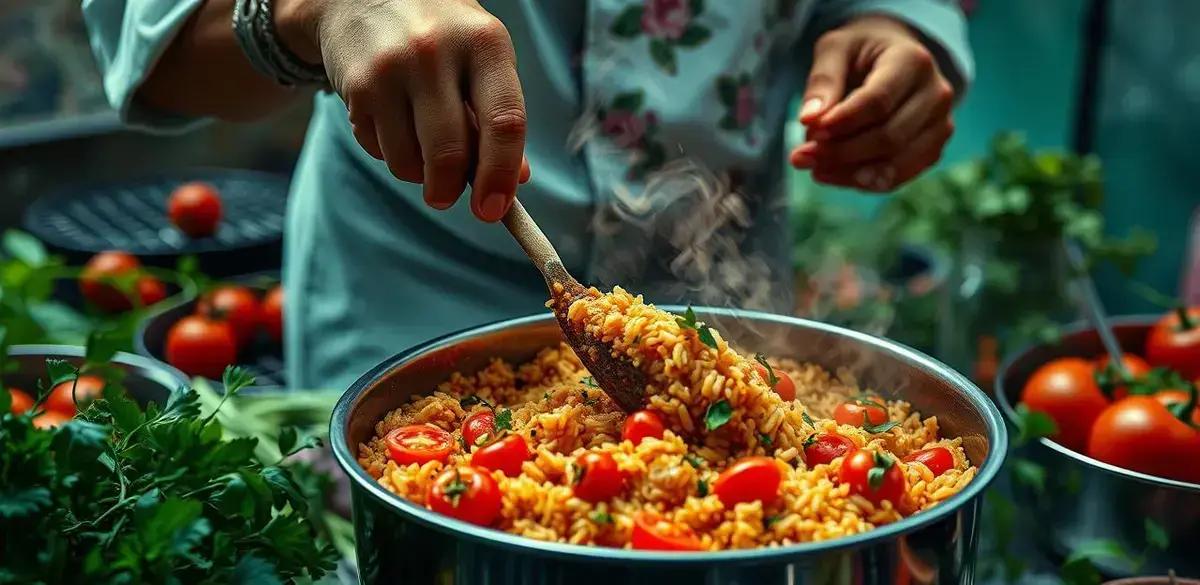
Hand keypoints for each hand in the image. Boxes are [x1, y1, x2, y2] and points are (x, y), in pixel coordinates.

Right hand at [277, 0, 530, 221]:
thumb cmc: (439, 34)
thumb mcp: (480, 58)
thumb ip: (499, 114)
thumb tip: (516, 179)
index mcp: (486, 42)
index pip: (505, 122)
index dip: (501, 175)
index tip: (493, 210)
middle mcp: (438, 51)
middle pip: (451, 153)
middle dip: (450, 188)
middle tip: (447, 196)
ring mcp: (393, 67)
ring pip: (409, 161)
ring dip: (417, 172)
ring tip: (419, 143)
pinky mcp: (356, 85)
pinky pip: (378, 150)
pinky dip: (389, 153)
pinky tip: (391, 121)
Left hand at [789, 15, 955, 191]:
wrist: (892, 58)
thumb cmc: (860, 52)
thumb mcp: (835, 50)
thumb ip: (822, 80)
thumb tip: (810, 120)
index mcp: (914, 61)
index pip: (878, 101)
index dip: (843, 121)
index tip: (810, 130)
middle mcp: (936, 94)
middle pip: (889, 137)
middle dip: (841, 152)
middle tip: (801, 156)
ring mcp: (940, 125)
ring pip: (895, 164)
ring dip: (848, 172)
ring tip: (813, 167)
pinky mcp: (932, 150)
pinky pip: (897, 177)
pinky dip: (861, 181)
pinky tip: (832, 174)